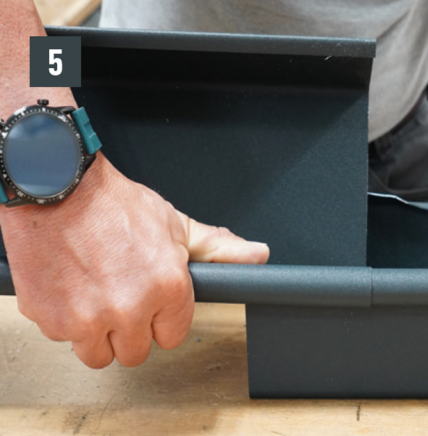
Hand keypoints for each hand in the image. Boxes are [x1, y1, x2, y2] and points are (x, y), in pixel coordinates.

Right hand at [0, 153, 268, 367]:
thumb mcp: (175, 225)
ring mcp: (88, 319)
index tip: (151, 304)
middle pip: (136, 352)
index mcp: (168, 288)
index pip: (172, 336)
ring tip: (96, 298)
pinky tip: (72, 289)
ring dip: (98, 335)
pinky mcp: (53, 321)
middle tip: (122, 297)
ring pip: (100, 355)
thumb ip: (217, 249)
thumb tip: (257, 255)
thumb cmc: (114, 205)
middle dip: (131, 329)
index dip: (162, 319)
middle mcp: (131, 309)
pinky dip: (66, 321)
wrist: (57, 188)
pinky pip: (65, 339)